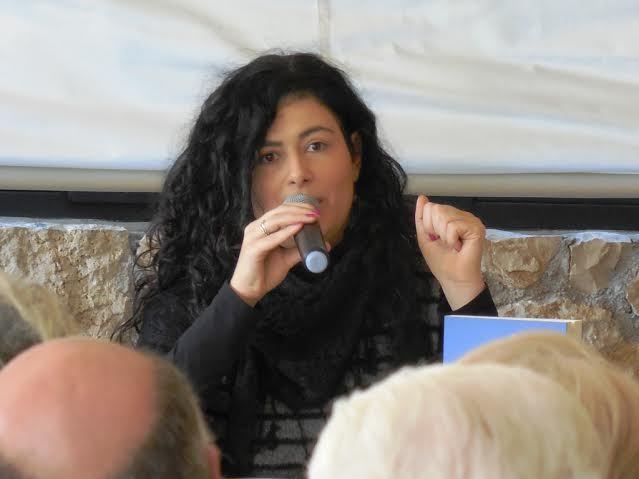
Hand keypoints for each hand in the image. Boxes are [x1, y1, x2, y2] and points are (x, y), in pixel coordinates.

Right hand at [230, 202, 319, 306]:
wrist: (249, 291)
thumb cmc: (264, 273)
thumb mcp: (286, 259)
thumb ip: (299, 250)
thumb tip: (323, 245)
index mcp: (260, 227)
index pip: (279, 210)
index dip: (297, 207)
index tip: (314, 210)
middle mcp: (254, 228)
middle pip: (278, 212)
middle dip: (298, 210)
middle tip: (315, 213)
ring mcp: (252, 237)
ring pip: (275, 221)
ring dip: (295, 217)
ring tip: (310, 218)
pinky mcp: (253, 249)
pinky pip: (272, 238)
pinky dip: (286, 232)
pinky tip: (298, 227)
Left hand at [414, 195, 485, 309]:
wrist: (454, 279)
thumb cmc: (442, 262)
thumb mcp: (425, 237)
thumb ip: (422, 217)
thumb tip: (422, 197)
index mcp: (450, 217)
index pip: (430, 207)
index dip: (428, 225)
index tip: (437, 239)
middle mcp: (462, 216)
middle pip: (436, 209)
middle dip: (435, 230)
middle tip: (445, 243)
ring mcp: (470, 220)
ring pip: (444, 215)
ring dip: (443, 235)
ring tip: (453, 245)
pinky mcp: (476, 227)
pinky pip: (453, 225)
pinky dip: (451, 238)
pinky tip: (459, 246)